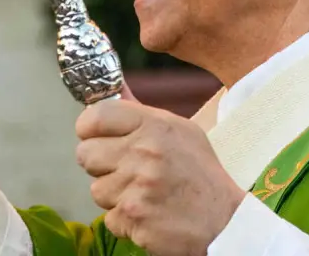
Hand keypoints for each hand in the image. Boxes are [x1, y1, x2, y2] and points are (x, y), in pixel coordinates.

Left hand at [75, 100, 244, 255]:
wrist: (223, 220)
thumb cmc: (199, 173)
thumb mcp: (178, 131)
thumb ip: (139, 112)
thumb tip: (110, 87)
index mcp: (154, 125)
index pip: (95, 116)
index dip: (88, 128)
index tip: (94, 136)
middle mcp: (144, 152)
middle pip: (85, 154)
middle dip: (100, 165)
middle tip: (123, 170)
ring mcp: (137, 186)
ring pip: (96, 189)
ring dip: (114, 195)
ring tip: (143, 193)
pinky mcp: (133, 217)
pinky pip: (109, 217)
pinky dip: (124, 219)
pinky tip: (148, 212)